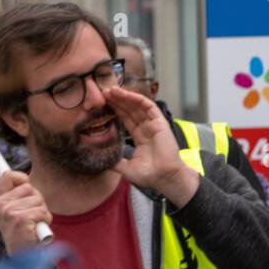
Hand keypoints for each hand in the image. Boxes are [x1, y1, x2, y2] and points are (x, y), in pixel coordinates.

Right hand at [0, 170, 52, 254]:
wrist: (23, 255)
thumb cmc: (24, 231)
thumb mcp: (17, 210)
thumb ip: (19, 194)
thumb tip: (27, 180)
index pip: (9, 176)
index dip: (23, 179)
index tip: (28, 186)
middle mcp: (0, 205)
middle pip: (29, 187)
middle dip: (37, 200)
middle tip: (32, 216)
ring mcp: (9, 212)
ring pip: (38, 200)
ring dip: (42, 212)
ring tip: (34, 224)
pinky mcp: (20, 219)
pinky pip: (42, 211)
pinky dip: (45, 220)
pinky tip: (36, 229)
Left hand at [104, 86, 199, 207]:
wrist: (164, 178)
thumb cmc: (150, 175)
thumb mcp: (127, 168)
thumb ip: (116, 162)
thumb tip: (103, 162)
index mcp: (141, 138)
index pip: (126, 120)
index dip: (116, 111)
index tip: (103, 104)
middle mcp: (147, 129)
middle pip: (130, 110)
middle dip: (118, 101)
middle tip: (104, 92)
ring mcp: (154, 125)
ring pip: (138, 106)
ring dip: (125, 97)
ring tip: (112, 90)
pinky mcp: (160, 123)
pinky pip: (149, 106)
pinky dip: (138, 99)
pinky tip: (126, 94)